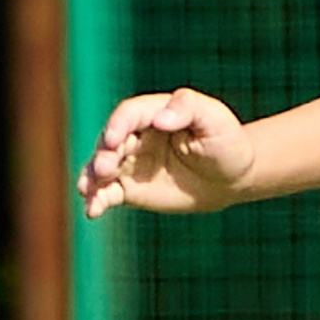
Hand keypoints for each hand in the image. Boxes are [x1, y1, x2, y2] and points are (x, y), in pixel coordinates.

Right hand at [78, 87, 254, 216]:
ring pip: (102, 167)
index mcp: (154, 113)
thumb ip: (188, 109)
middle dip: (104, 154)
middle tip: (104, 168)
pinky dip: (97, 200)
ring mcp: (131, 162)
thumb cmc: (226, 142)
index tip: (114, 140)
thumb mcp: (214, 120)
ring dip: (91, 177)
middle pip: (111, 141)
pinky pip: (108, 193)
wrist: (231, 178)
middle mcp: (136, 136)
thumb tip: (160, 119)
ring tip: (87, 190)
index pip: (129, 114)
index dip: (118, 125)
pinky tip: (92, 210)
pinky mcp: (130, 188)